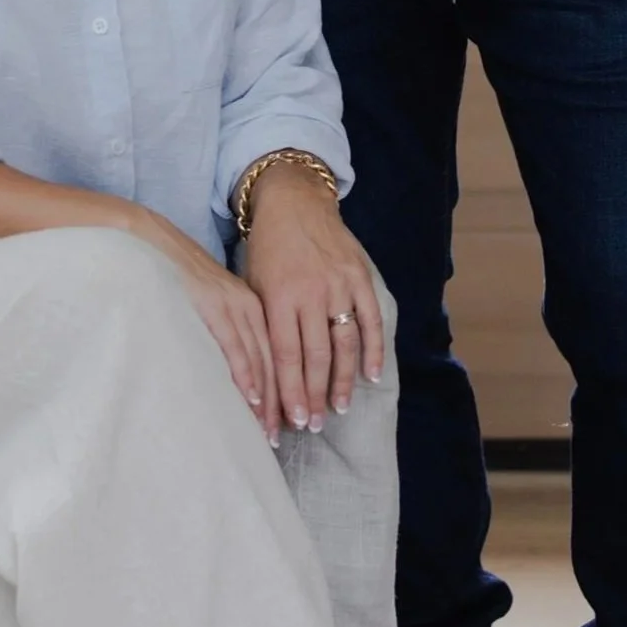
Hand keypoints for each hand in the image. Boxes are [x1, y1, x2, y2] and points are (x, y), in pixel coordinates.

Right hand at [125, 213, 286, 434]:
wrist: (154, 240)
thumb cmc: (177, 275)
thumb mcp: (210, 302)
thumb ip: (225, 330)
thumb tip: (230, 370)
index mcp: (253, 305)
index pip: (278, 353)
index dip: (286, 388)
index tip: (291, 419)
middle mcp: (250, 305)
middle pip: (275, 361)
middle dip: (282, 401)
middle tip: (288, 435)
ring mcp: (232, 305)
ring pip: (259, 358)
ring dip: (267, 398)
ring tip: (271, 430)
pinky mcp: (213, 305)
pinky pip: (234, 345)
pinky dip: (245, 373)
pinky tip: (251, 399)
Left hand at [241, 166, 386, 427]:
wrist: (293, 201)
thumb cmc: (266, 250)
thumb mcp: (252, 284)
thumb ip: (261, 325)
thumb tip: (260, 377)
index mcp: (278, 297)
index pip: (286, 356)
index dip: (291, 392)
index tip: (294, 421)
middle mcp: (311, 293)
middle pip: (316, 356)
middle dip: (316, 395)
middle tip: (316, 425)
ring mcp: (339, 285)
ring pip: (344, 343)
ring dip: (344, 381)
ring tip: (340, 408)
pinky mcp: (359, 277)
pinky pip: (370, 320)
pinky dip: (373, 350)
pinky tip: (371, 376)